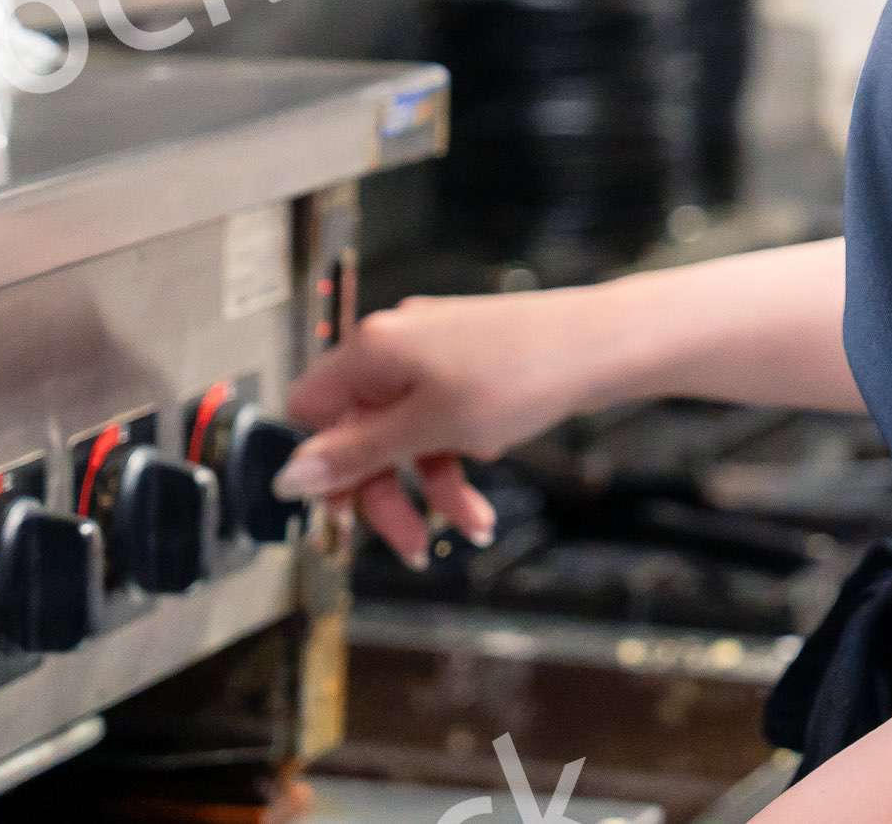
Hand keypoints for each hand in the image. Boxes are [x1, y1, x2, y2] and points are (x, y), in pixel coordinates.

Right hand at [278, 288, 607, 558]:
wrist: (603, 345)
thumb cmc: (520, 375)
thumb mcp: (430, 428)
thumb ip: (357, 454)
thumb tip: (287, 476)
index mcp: (372, 349)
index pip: (310, 409)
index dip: (321, 464)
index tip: (344, 513)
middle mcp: (395, 345)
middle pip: (360, 433)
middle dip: (387, 494)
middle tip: (413, 546)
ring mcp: (434, 354)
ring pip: (407, 436)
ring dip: (433, 488)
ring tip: (475, 525)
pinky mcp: (468, 367)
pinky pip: (442, 422)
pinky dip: (458, 458)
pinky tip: (490, 472)